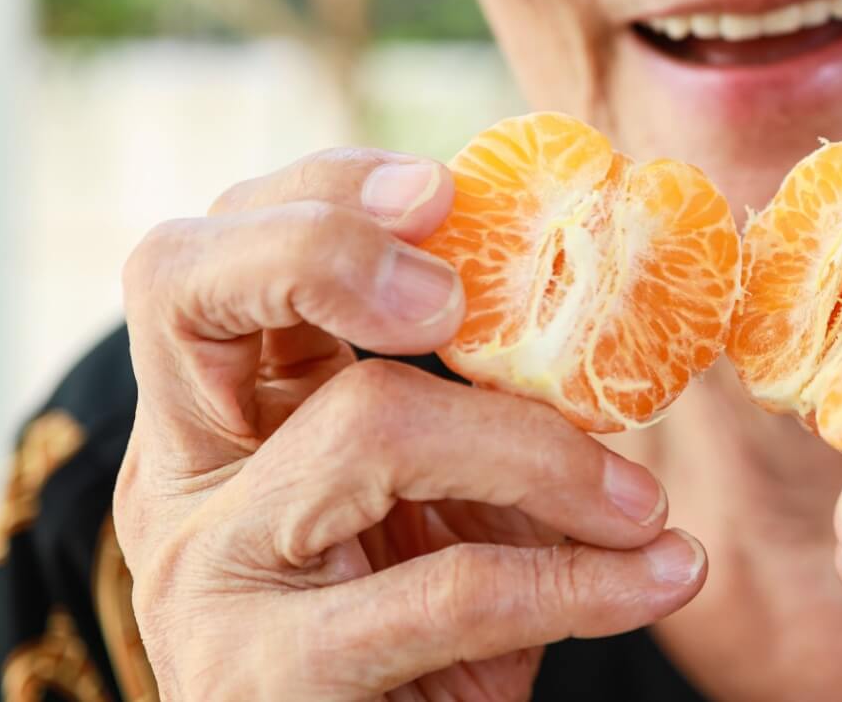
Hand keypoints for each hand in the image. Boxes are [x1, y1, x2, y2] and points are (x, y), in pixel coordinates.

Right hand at [114, 149, 705, 701]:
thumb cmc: (423, 638)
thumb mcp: (442, 502)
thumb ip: (480, 407)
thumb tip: (611, 306)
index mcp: (217, 413)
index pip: (208, 255)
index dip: (313, 192)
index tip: (446, 189)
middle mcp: (182, 476)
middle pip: (185, 288)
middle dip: (326, 245)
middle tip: (458, 289)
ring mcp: (207, 574)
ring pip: (371, 423)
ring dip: (546, 453)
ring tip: (645, 504)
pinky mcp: (269, 679)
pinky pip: (449, 586)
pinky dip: (580, 577)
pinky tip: (659, 576)